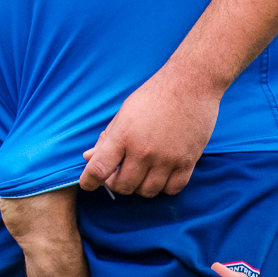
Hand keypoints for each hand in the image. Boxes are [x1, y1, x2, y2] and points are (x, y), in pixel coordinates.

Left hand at [79, 66, 219, 196]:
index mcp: (123, 135)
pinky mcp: (187, 162)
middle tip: (118, 174)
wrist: (190, 85)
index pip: (99, 169)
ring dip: (140, 187)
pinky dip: (163, 187)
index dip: (89, 182)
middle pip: (123, 186)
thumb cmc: (153, 96)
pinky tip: (160, 175)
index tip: (87, 185)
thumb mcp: (123, 113)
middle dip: (116, 183)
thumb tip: (89, 158)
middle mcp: (143, 151)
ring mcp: (167, 159)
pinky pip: (172, 189)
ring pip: (147, 192)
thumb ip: (107, 139)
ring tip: (140, 173)